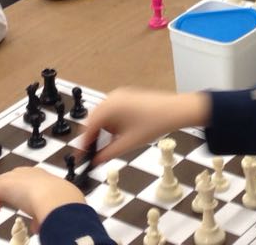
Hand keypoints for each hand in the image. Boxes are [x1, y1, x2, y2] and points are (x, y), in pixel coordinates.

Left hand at [0, 168, 85, 229]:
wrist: (57, 198)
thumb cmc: (62, 201)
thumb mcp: (54, 208)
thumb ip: (42, 216)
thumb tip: (37, 226)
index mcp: (40, 176)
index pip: (25, 181)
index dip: (19, 195)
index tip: (18, 206)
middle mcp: (26, 174)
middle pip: (8, 181)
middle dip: (4, 195)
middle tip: (0, 209)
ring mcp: (14, 178)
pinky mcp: (2, 185)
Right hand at [80, 88, 210, 164]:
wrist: (175, 111)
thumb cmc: (155, 123)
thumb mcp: (128, 143)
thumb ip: (108, 153)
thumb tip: (96, 160)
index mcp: (109, 107)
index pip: (88, 126)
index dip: (83, 143)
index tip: (81, 154)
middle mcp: (112, 98)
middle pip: (94, 119)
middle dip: (93, 136)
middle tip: (92, 152)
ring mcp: (120, 95)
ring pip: (103, 115)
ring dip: (104, 130)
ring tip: (111, 144)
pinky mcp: (128, 97)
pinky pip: (113, 110)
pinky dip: (112, 123)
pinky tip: (120, 133)